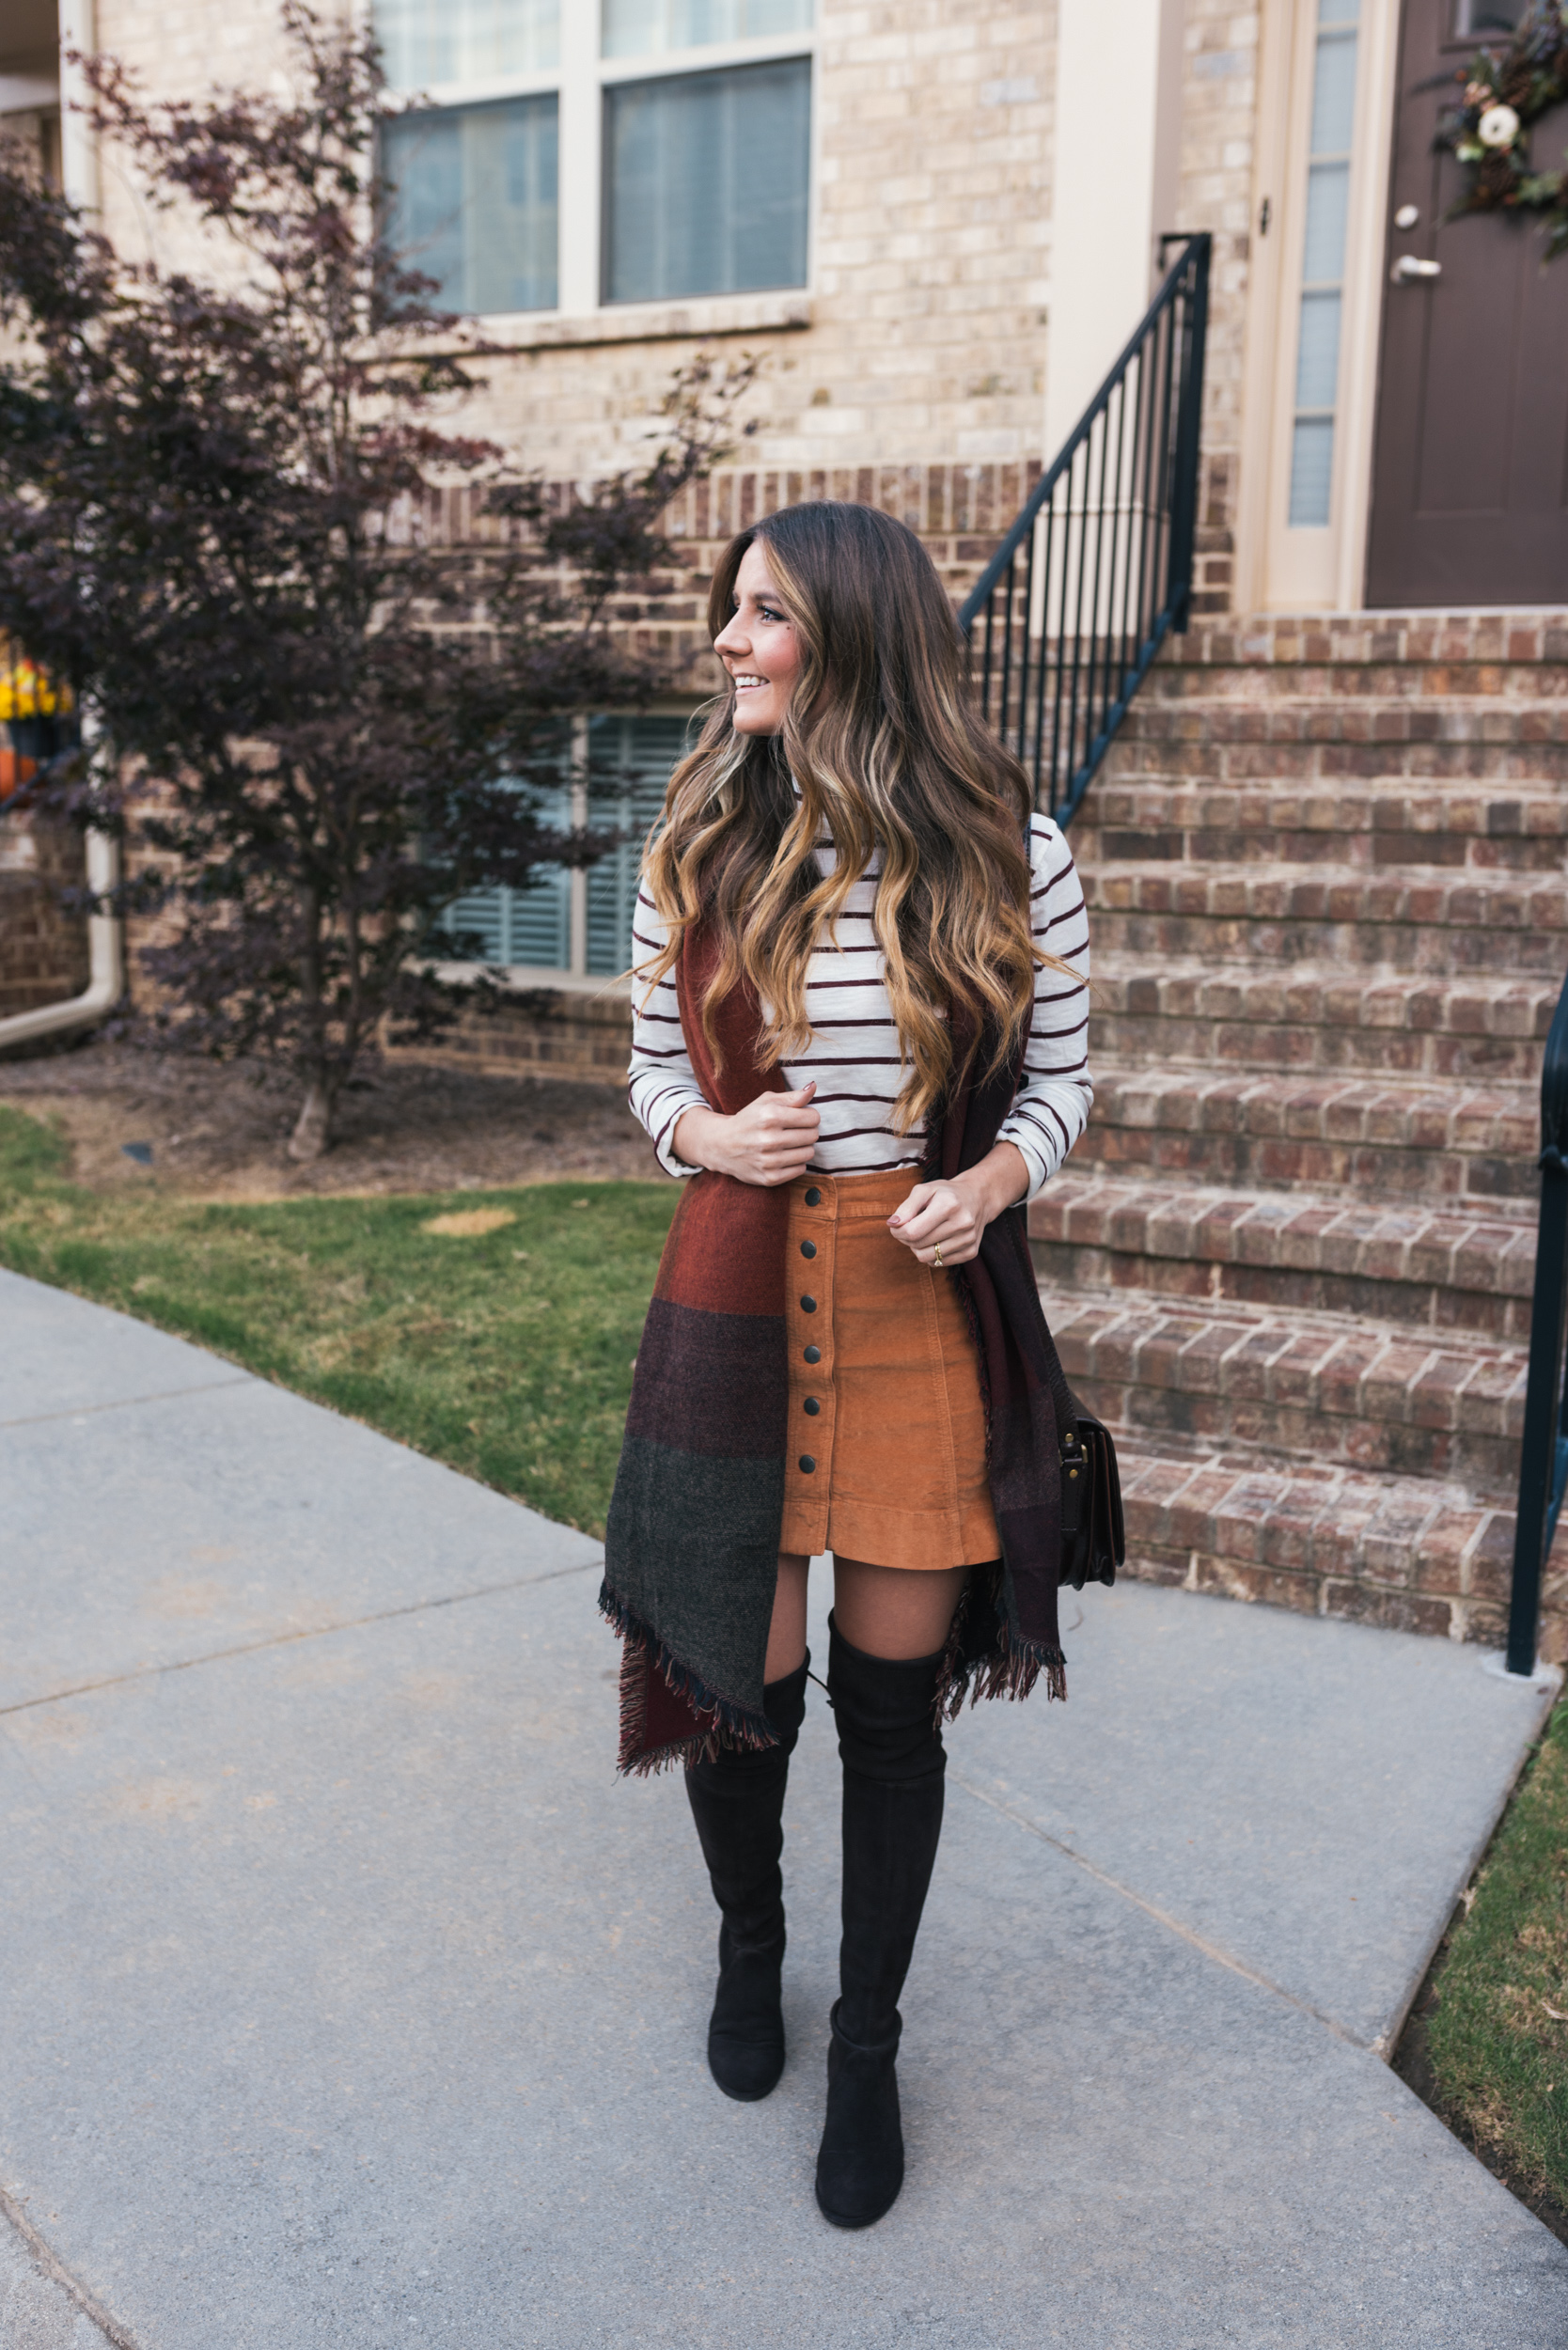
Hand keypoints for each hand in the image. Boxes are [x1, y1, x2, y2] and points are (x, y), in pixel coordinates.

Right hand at [672, 1083, 819, 1187]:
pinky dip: (796, 1163)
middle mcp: (769, 1139)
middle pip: (813, 1135)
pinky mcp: (769, 1178)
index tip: (800, 1117)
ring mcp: (769, 1161)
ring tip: (788, 1143)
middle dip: (807, 1131)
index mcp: (770, 1116)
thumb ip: (792, 1096)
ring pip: (809, 1153)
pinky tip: (783, 1156)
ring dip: (803, 1147)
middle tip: (793, 1131)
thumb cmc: (748, 1120)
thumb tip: (814, 1086)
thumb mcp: (766, 1102)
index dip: (809, 1116)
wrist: (721, 1145)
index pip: (813, 1118)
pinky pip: (801, 1169)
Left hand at [887, 1142, 1028, 1266]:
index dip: (898, 1231)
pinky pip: (938, 1263)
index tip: (896, 1225)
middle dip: (906, 1238)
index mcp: (948, 1204)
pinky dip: (931, 1254)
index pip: (912, 1232)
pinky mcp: (971, 1252)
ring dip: (918, 1248)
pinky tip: (936, 1240)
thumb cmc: (945, 1193)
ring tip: (923, 1234)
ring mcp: (968, 1239)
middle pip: (918, 1245)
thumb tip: (892, 1224)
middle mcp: (962, 1223)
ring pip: (927, 1258)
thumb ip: (906, 1207)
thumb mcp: (924, 1190)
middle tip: (910, 1227)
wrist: (977, 1198)